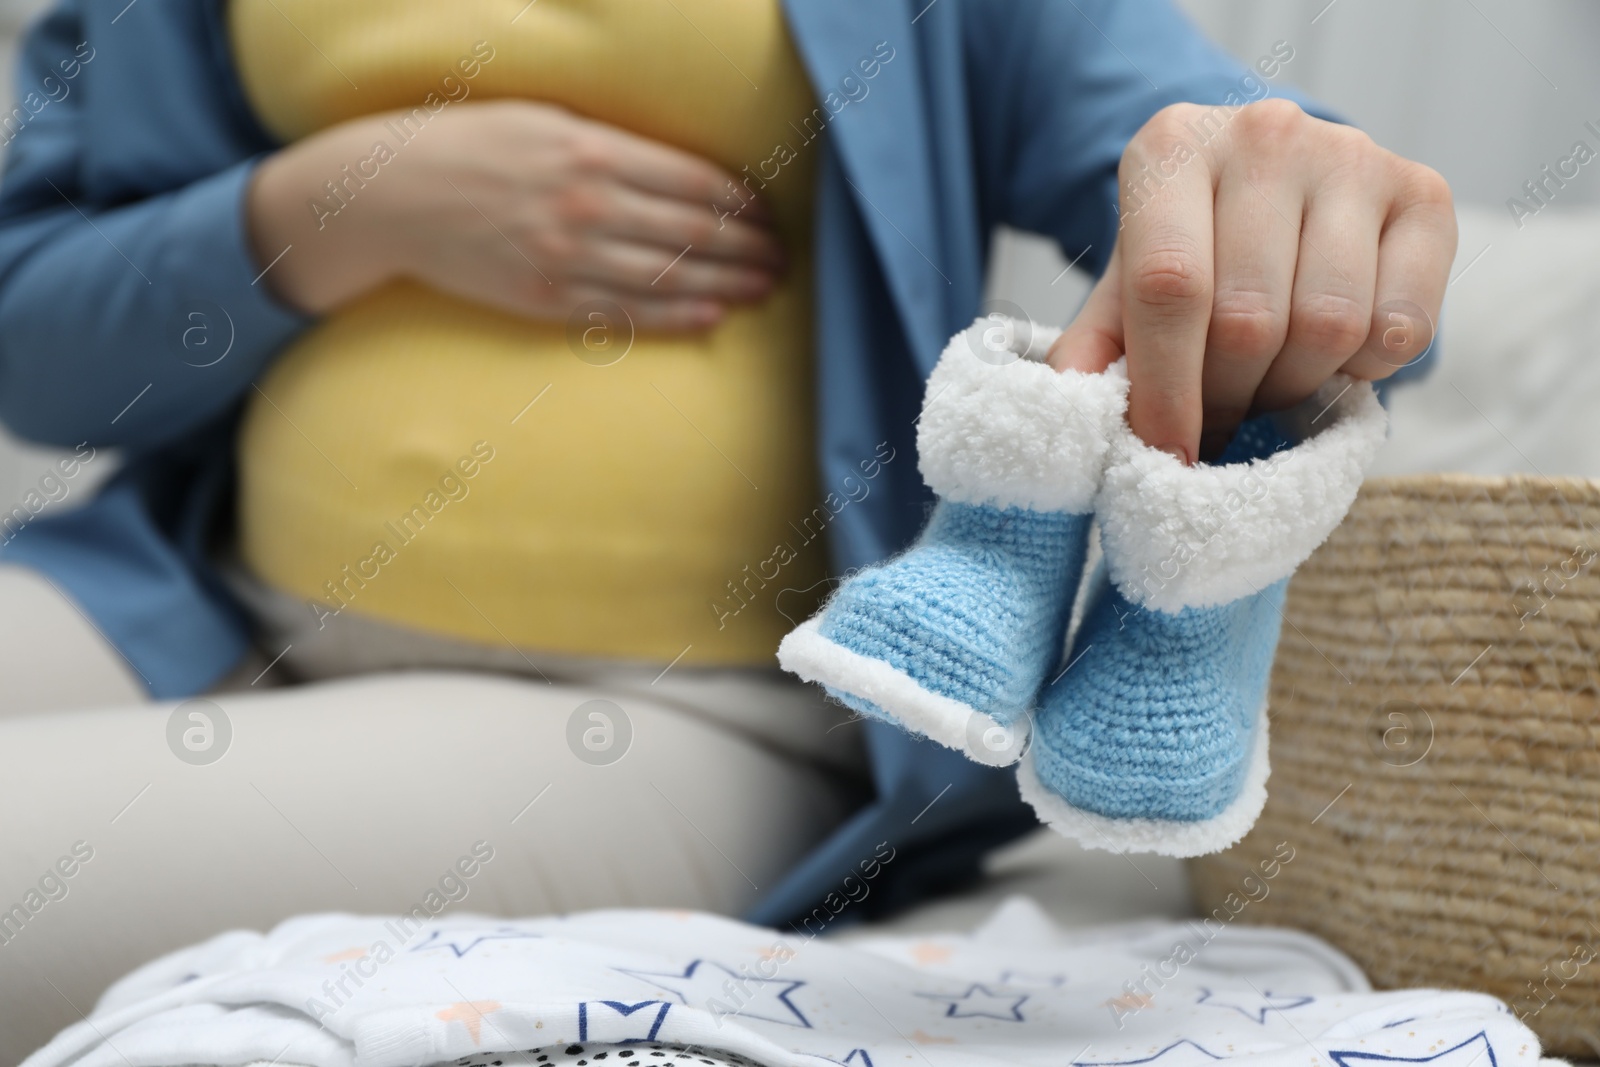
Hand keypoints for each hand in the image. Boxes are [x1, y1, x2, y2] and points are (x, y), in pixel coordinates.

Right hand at [248, 100, 784, 329]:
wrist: (390, 195)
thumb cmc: (468, 145)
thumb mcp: (541, 119)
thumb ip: (608, 145)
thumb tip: (674, 172)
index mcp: (590, 150)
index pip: (691, 180)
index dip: (740, 203)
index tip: (767, 214)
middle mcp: (585, 205)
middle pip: (692, 231)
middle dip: (747, 247)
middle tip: (782, 259)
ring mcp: (566, 256)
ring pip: (669, 277)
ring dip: (727, 285)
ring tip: (764, 289)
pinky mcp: (544, 297)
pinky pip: (625, 313)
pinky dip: (675, 317)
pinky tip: (712, 317)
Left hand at [1048, 99, 1455, 461]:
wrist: (1275, 189)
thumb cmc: (1189, 248)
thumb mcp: (1124, 287)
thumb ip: (1095, 346)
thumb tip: (1074, 412)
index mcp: (1172, 146)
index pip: (1170, 286)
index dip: (1165, 389)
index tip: (1165, 455)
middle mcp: (1265, 133)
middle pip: (1250, 318)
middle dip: (1225, 397)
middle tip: (1212, 422)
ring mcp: (1353, 155)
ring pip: (1329, 326)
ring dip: (1292, 388)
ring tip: (1265, 386)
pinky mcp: (1424, 192)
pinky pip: (1401, 327)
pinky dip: (1365, 371)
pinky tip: (1331, 356)